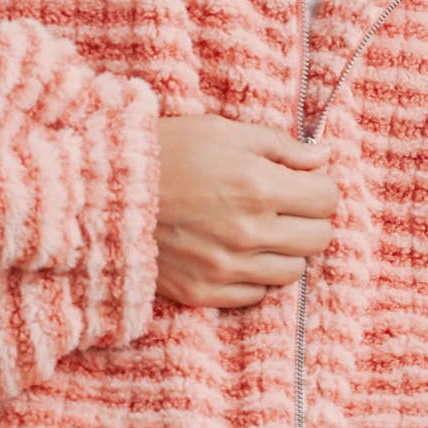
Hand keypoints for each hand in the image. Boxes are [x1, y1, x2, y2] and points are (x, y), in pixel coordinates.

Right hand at [155, 115, 338, 306]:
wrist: (99, 192)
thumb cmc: (164, 152)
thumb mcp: (222, 132)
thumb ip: (281, 146)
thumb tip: (325, 156)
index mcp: (258, 187)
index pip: (328, 199)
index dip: (320, 188)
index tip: (304, 183)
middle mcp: (248, 233)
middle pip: (318, 239)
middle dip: (310, 220)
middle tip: (287, 207)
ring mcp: (226, 269)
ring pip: (292, 271)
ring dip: (285, 251)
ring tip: (259, 230)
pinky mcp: (203, 293)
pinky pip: (255, 296)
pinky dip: (254, 277)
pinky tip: (235, 253)